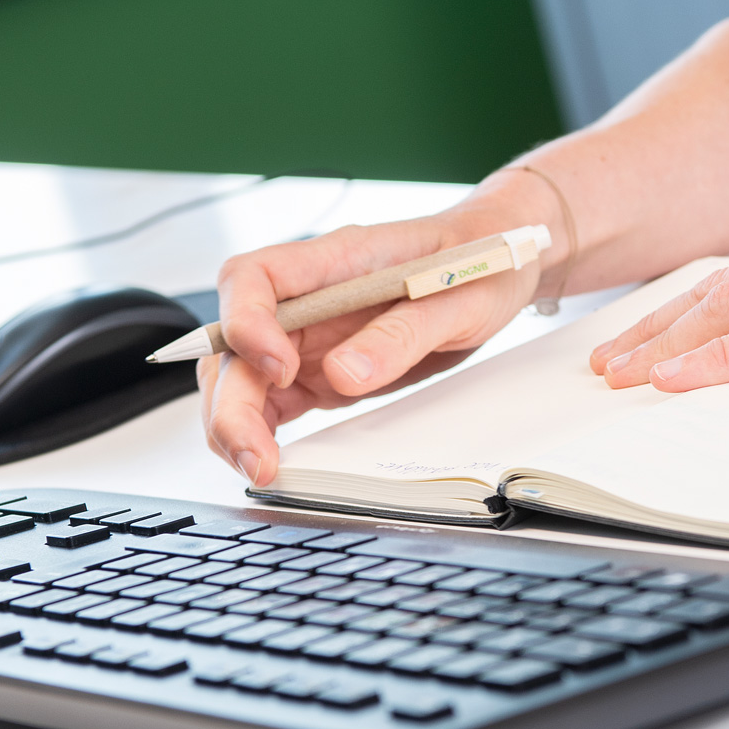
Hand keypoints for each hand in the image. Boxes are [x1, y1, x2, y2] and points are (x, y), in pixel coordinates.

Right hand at [201, 184, 559, 485]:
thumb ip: (400, 334)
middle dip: (231, 402)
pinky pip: (271, 401)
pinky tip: (272, 462)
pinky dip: (261, 432)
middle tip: (255, 455)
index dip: (247, 324)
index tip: (280, 369)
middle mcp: (306, 298)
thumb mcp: (457, 299)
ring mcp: (307, 337)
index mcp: (332, 260)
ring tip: (260, 468)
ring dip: (236, 424)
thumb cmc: (476, 265)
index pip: (253, 278)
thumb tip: (346, 375)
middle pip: (233, 342)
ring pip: (240, 378)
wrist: (497, 268)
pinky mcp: (318, 372)